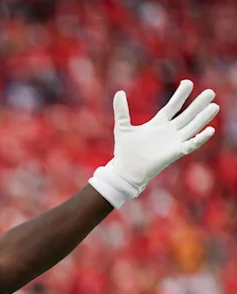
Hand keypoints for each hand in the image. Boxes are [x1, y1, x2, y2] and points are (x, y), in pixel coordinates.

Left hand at [91, 79, 218, 207]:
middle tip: (211, 92)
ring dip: (203, 117)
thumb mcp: (122, 127)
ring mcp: (174, 141)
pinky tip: (210, 130)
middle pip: (187, 114)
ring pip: (193, 126)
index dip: (181, 95)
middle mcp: (169, 131)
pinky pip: (191, 144)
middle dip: (198, 104)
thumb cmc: (124, 151)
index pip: (173, 106)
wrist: (126, 170)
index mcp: (158, 124)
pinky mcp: (175, 153)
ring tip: (215, 106)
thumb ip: (121, 110)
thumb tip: (119, 92)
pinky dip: (200, 138)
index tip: (187, 82)